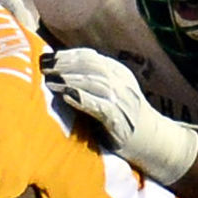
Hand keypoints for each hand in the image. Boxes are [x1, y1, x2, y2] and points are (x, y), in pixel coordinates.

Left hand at [41, 48, 197, 183]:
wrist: (154, 142)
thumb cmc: (121, 117)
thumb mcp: (108, 92)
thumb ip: (88, 80)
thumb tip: (54, 69)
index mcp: (117, 72)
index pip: (90, 56)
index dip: (66, 55)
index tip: (45, 57)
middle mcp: (122, 83)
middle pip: (91, 67)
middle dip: (65, 65)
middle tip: (43, 67)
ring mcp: (123, 102)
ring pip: (97, 83)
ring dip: (71, 80)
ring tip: (50, 81)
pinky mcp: (121, 122)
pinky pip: (102, 107)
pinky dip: (84, 100)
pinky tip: (68, 97)